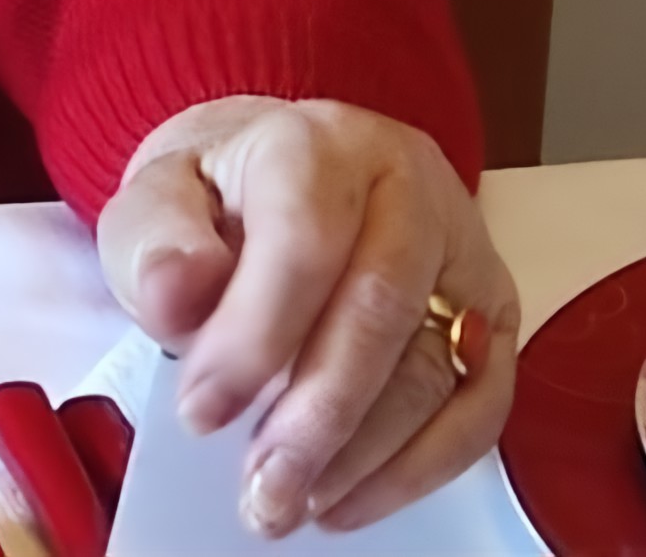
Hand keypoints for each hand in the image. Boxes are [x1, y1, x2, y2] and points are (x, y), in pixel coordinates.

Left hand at [97, 96, 517, 537]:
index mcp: (314, 144)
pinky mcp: (491, 309)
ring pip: (437, 366)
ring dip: (364, 455)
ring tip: (295, 501)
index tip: (203, 413)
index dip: (256, 336)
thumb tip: (174, 294)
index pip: (302, 238)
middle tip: (262, 489)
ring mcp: (463, 246)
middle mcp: (406, 183)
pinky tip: (355, 499)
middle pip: (381, 307)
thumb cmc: (215, 201)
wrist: (272, 181)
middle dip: (318, 415)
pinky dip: (420, 467)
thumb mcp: (158, 202)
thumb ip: (154, 243)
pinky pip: (480, 403)